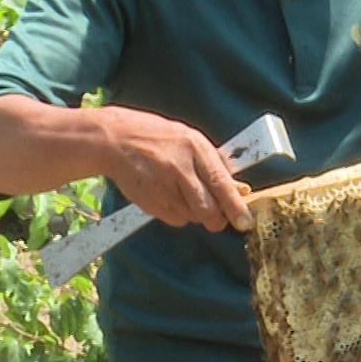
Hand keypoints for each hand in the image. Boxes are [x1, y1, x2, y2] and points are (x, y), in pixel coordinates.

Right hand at [98, 106, 253, 232]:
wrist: (116, 140)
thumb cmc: (158, 138)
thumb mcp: (191, 141)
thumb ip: (217, 166)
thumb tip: (242, 190)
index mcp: (195, 148)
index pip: (221, 184)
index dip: (235, 207)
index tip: (244, 222)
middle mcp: (180, 168)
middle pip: (208, 210)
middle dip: (217, 219)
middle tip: (217, 216)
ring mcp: (163, 186)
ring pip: (193, 217)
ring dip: (196, 213)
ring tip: (183, 193)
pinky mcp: (150, 202)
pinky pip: (175, 220)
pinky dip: (178, 214)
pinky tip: (168, 195)